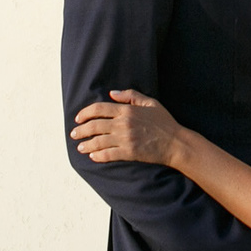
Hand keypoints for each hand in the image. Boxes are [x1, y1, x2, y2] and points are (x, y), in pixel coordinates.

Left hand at [71, 90, 185, 165]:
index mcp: (127, 110)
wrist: (176, 143)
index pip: (99, 109)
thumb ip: (131, 95)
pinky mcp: (129, 153)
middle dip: (81, 130)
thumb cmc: (165, 122)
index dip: (85, 113)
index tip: (78, 118)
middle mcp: (123, 124)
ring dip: (86, 145)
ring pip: (98, 141)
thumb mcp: (150, 102)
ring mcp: (125, 139)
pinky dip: (98, 156)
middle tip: (74, 134)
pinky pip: (108, 155)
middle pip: (94, 126)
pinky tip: (93, 157)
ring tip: (81, 147)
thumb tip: (112, 93)